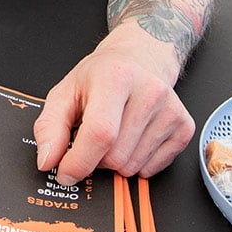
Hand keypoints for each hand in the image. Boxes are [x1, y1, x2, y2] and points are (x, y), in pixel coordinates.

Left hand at [32, 25, 191, 185]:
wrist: (139, 59)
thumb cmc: (101, 76)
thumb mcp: (65, 92)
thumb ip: (49, 127)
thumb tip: (48, 160)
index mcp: (116, 77)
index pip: (100, 133)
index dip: (79, 161)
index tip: (65, 172)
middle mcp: (149, 90)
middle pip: (116, 156)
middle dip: (96, 158)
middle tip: (94, 137)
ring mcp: (170, 109)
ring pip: (133, 166)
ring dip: (116, 161)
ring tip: (115, 133)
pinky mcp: (184, 126)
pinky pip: (153, 169)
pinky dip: (137, 163)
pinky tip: (133, 138)